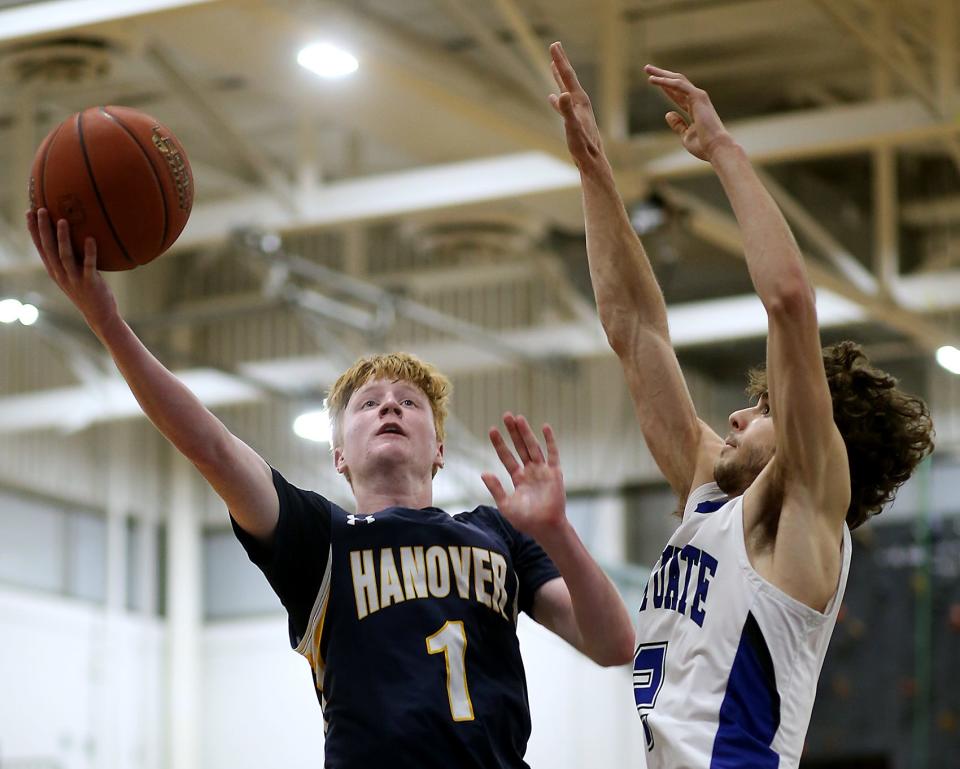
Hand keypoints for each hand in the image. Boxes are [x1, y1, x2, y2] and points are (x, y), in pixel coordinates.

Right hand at [27, 208, 118, 333]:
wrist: (99, 315)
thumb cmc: (88, 291)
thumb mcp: (74, 274)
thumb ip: (71, 258)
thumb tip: (76, 234)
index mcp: (55, 271)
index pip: (40, 248)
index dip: (33, 230)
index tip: (29, 212)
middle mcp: (61, 274)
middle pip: (48, 249)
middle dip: (43, 229)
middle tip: (41, 209)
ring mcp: (75, 279)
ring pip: (65, 256)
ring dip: (63, 238)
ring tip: (63, 220)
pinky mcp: (91, 283)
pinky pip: (89, 266)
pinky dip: (90, 252)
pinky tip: (91, 238)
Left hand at [482, 413, 566, 541]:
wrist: (544, 527)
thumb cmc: (525, 520)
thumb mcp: (505, 504)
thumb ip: (495, 488)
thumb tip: (484, 472)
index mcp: (518, 478)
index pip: (507, 456)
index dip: (499, 444)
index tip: (492, 430)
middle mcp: (530, 471)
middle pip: (520, 447)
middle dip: (513, 432)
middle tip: (506, 416)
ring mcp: (543, 471)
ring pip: (533, 447)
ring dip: (526, 433)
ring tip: (518, 418)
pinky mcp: (554, 473)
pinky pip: (553, 454)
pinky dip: (549, 441)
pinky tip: (545, 427)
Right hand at [548, 41, 607, 173]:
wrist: (592, 161)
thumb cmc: (583, 146)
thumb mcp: (572, 127)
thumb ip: (566, 110)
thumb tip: (560, 94)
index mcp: (579, 101)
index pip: (568, 76)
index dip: (560, 60)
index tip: (553, 44)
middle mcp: (580, 103)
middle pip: (568, 78)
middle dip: (560, 62)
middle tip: (555, 46)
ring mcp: (577, 112)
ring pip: (566, 89)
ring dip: (558, 77)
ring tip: (552, 66)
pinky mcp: (574, 121)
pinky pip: (563, 104)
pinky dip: (557, 98)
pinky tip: (552, 98)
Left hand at [644, 65, 733, 162]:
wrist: (716, 148)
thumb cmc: (703, 146)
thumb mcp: (685, 135)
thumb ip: (678, 124)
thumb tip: (668, 114)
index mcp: (694, 109)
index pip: (677, 94)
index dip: (665, 87)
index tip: (652, 80)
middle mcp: (697, 100)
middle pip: (676, 83)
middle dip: (662, 75)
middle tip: (647, 68)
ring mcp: (698, 97)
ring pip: (677, 80)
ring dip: (661, 74)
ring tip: (647, 69)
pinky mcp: (698, 96)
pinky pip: (679, 85)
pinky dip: (666, 81)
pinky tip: (653, 79)